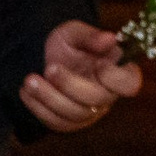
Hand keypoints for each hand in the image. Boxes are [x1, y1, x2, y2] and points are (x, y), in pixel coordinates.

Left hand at [22, 21, 144, 132]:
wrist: (48, 58)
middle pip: (97, 100)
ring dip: (49, 97)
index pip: (129, 84)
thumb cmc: (69, 44)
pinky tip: (26, 91)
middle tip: (50, 67)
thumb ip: (91, 36)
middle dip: (71, 85)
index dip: (116, 78)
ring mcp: (89, 112)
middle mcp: (108, 96)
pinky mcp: (69, 122)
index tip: (98, 63)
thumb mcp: (75, 32)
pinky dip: (39, 108)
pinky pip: (56, 122)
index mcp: (118, 72)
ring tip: (30, 79)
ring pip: (75, 114)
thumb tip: (110, 39)